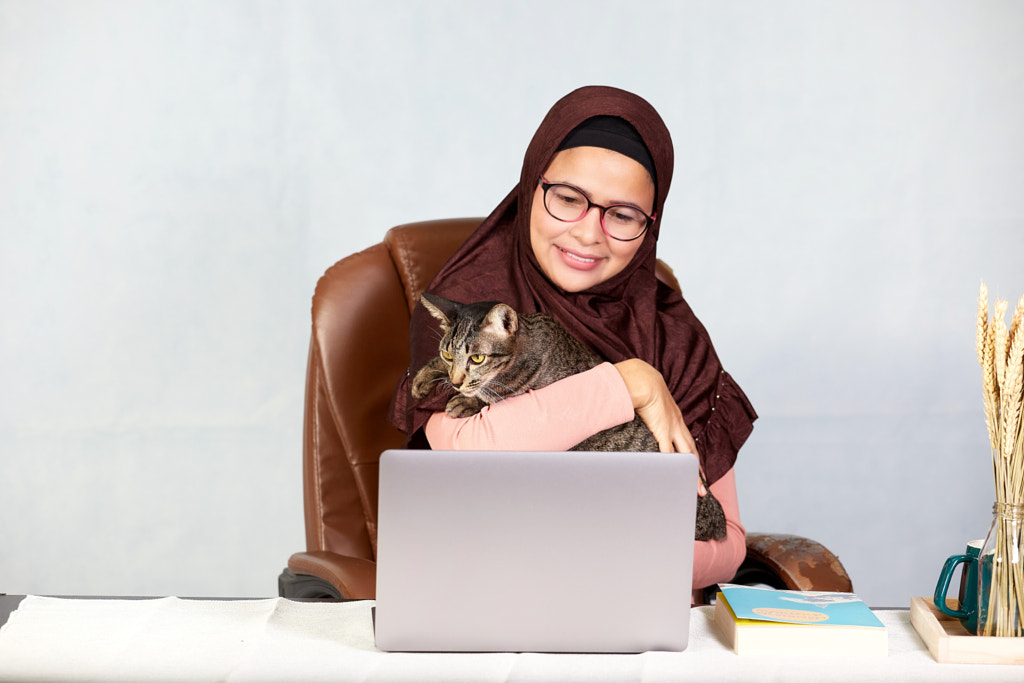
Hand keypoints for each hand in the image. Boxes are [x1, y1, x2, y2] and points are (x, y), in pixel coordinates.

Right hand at [613, 359, 700, 491]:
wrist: (644, 381)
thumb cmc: (643, 388)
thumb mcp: (650, 402)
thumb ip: (647, 412)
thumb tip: (639, 416)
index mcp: (675, 419)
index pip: (688, 442)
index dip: (692, 457)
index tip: (696, 469)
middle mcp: (678, 426)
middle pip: (692, 453)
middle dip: (697, 471)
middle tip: (702, 487)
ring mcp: (672, 429)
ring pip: (686, 457)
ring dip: (691, 473)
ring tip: (697, 489)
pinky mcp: (663, 431)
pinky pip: (669, 454)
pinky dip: (672, 466)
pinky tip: (674, 477)